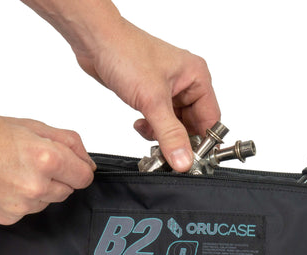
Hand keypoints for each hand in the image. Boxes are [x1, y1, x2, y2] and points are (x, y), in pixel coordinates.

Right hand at [0, 115, 95, 225]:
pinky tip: (6, 183)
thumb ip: (69, 143)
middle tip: (31, 161)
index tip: (70, 164)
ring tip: (15, 171)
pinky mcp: (10, 217)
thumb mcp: (32, 126)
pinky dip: (22, 199)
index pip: (85, 177)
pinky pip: (29, 211)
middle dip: (57, 177)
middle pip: (68, 191)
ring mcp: (23, 205)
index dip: (78, 168)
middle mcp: (37, 186)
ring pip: (48, 202)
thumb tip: (89, 163)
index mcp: (46, 159)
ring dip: (40, 189)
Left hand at [75, 19, 220, 171]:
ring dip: (162, 134)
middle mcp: (187, 83)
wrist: (95, 41)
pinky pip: (161, 121)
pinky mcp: (153, 95)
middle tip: (166, 151)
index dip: (203, 142)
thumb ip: (170, 135)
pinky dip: (152, 128)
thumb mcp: (152, 100)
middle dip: (178, 139)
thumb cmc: (125, 53)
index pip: (210, 120)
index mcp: (197, 77)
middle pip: (194, 125)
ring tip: (148, 129)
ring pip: (176, 126)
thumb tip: (184, 161)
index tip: (191, 160)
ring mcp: (170, 90)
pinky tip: (140, 122)